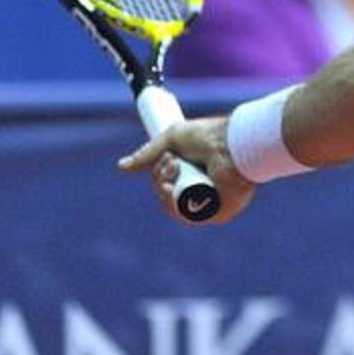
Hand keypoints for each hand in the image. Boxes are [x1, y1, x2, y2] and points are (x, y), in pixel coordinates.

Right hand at [117, 116, 256, 225]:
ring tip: (175, 168)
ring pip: (174, 208)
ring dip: (166, 189)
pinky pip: (187, 217)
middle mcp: (205, 192)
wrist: (231, 142)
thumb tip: (122, 167)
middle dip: (162, 180)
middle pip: (168, 198)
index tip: (167, 158)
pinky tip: (171, 188)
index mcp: (197, 176)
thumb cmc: (209, 136)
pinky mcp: (219, 214)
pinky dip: (174, 204)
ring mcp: (212, 205)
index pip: (169, 187)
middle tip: (172, 161)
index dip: (161, 177)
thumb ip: (148, 154)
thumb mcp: (172, 140)